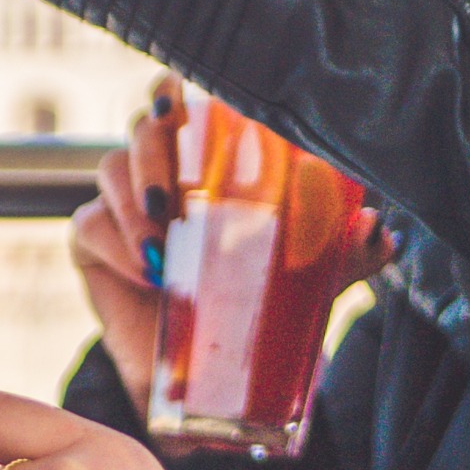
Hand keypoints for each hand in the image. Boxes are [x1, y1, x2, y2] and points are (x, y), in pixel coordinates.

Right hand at [67, 79, 394, 400]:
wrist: (205, 378)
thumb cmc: (256, 303)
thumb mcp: (309, 277)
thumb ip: (343, 251)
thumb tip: (378, 229)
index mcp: (213, 159)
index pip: (188, 99)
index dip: (179, 91)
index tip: (183, 107)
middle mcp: (165, 167)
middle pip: (146, 124)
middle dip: (156, 152)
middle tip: (174, 201)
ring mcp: (123, 201)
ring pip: (112, 166)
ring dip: (137, 201)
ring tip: (164, 249)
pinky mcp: (91, 240)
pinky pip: (91, 223)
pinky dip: (118, 244)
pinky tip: (147, 272)